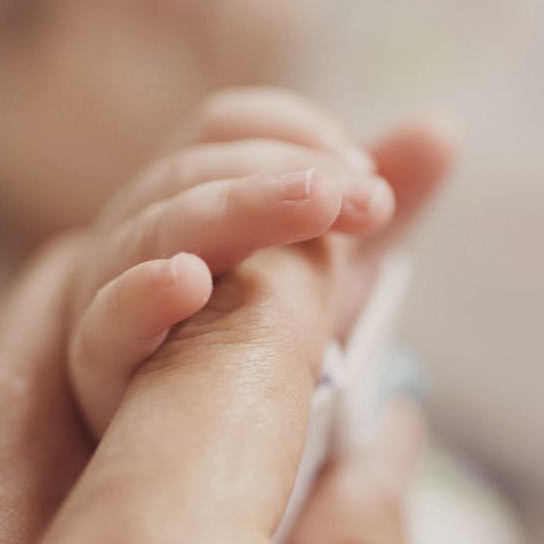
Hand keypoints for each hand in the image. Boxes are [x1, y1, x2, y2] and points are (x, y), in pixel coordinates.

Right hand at [67, 88, 451, 435]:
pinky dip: (145, 294)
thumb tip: (442, 130)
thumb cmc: (245, 322)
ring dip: (241, 208)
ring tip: (314, 204)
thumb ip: (367, 200)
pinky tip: (188, 281)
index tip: (362, 162)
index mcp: (190, 188)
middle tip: (367, 195)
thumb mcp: (320, 261)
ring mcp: (114, 284)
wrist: (173, 416)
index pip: (224, 127)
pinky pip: (109, 319)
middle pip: (196, 167)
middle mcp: (143, 222)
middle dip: (285, 171)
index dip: (292, 130)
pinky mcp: (101, 357)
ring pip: (160, 227)